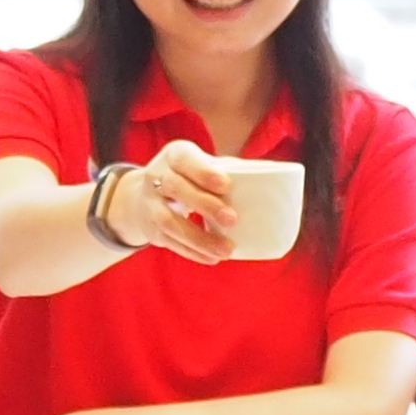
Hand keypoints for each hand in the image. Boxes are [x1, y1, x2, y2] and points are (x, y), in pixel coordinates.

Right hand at [114, 143, 244, 266]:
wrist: (145, 197)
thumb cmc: (188, 179)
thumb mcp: (201, 166)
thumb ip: (227, 169)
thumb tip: (271, 175)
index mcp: (174, 156)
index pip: (185, 160)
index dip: (203, 172)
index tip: (226, 185)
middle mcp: (157, 176)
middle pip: (176, 188)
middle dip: (204, 204)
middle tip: (232, 219)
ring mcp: (150, 203)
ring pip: (169, 221)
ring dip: (199, 238)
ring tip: (226, 251)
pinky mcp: (151, 228)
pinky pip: (170, 241)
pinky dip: (192, 252)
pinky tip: (212, 258)